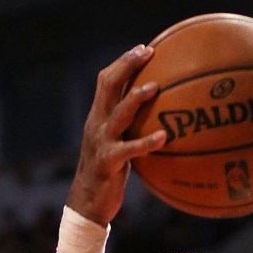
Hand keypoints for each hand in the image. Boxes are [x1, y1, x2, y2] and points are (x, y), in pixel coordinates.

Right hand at [66, 45, 167, 226]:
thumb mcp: (118, 146)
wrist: (87, 203)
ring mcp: (101, 142)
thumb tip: (161, 119)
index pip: (107, 80)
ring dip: (135, 98)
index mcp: (98, 117)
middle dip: (127, 66)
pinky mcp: (108, 162)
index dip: (124, 62)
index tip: (144, 48)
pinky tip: (164, 137)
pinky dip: (147, 142)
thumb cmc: (109, 174)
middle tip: (148, 52)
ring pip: (117, 113)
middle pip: (108, 86)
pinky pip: (130, 149)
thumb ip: (131, 129)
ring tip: (155, 87)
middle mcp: (97, 124)